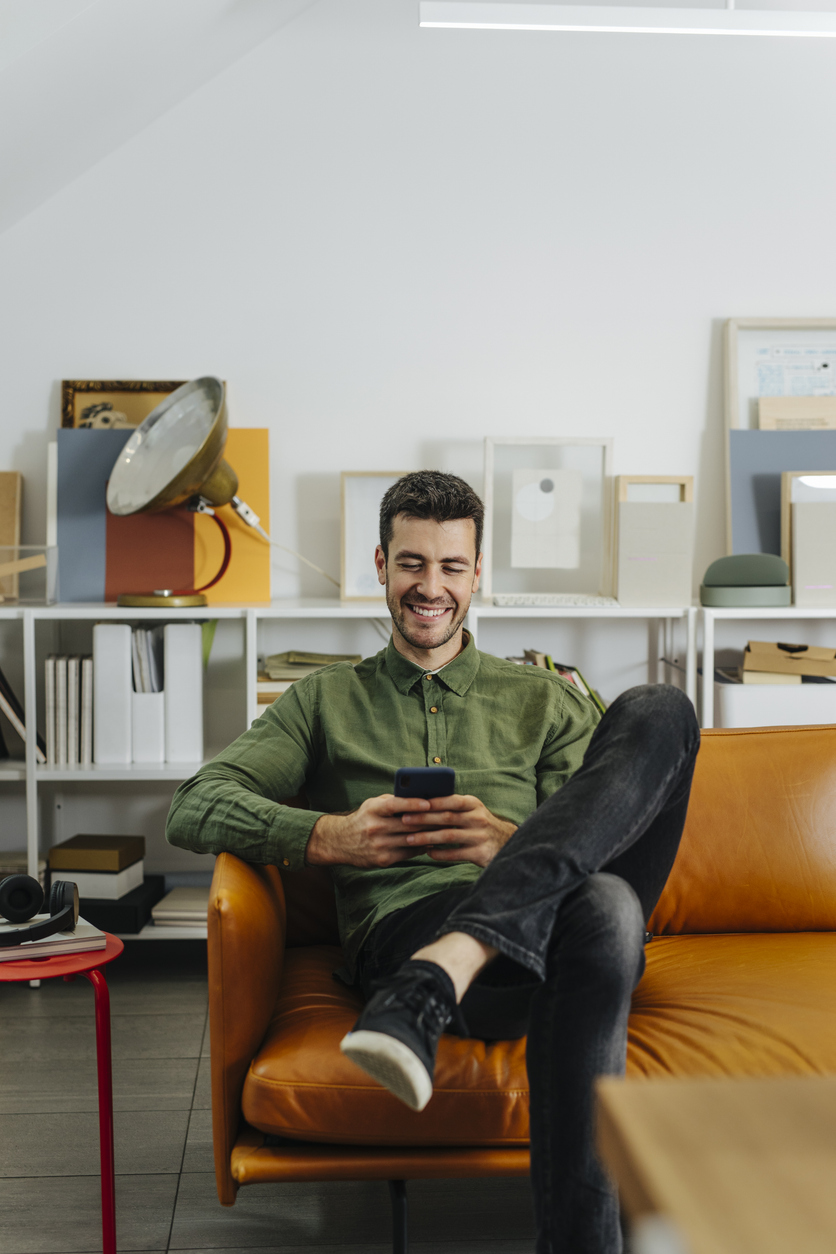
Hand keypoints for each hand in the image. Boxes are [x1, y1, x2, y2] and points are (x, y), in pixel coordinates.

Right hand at [306, 794, 432, 867]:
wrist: (340, 842)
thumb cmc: (364, 818)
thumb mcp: (373, 804)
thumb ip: (393, 800)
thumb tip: (420, 795)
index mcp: (373, 810)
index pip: (394, 805)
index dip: (412, 803)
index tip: (429, 802)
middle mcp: (375, 827)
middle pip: (408, 824)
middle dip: (429, 821)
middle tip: (447, 817)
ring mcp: (379, 845)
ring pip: (411, 840)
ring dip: (429, 835)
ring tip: (444, 830)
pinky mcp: (383, 860)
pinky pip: (408, 853)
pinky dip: (421, 848)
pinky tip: (431, 843)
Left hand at [399, 794, 516, 867]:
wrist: (506, 843)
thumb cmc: (479, 824)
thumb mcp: (471, 810)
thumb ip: (452, 807)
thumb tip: (420, 802)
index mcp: (474, 804)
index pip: (451, 800)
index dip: (432, 802)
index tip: (412, 803)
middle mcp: (478, 818)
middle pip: (447, 817)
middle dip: (423, 818)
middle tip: (404, 820)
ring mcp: (480, 836)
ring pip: (448, 836)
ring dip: (427, 837)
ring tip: (410, 839)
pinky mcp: (480, 853)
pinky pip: (455, 854)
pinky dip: (440, 854)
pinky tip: (428, 853)